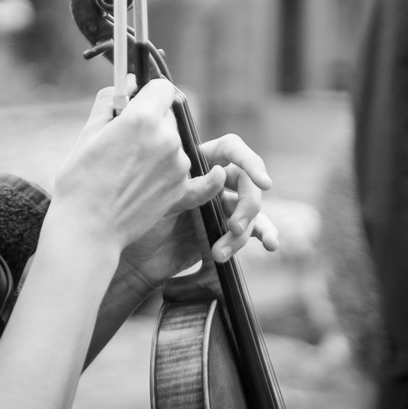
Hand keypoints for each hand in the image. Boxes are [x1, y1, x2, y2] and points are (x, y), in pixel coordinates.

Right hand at [50, 80, 195, 252]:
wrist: (89, 229)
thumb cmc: (80, 181)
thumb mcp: (88, 133)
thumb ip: (109, 101)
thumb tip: (125, 83)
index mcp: (142, 118)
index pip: (162, 87)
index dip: (148, 93)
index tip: (136, 103)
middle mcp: (166, 138)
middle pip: (167, 114)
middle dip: (150, 120)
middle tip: (124, 140)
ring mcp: (177, 164)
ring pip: (173, 141)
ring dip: (158, 146)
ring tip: (128, 167)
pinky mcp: (181, 186)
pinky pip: (179, 166)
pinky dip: (167, 168)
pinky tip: (149, 180)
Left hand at [120, 133, 279, 288]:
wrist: (136, 259)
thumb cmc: (140, 220)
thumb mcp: (162, 200)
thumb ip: (193, 188)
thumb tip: (223, 174)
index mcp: (198, 162)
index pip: (231, 149)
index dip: (249, 160)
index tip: (263, 181)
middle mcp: (215, 181)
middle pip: (247, 182)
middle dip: (247, 205)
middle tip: (234, 228)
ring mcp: (223, 205)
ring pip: (250, 209)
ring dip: (242, 232)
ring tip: (219, 253)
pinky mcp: (228, 229)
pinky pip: (255, 228)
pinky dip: (266, 233)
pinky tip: (271, 243)